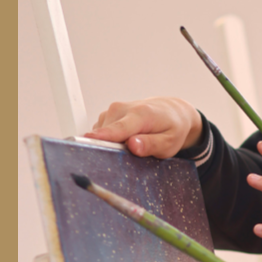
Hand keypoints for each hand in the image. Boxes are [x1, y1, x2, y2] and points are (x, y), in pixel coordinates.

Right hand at [87, 97, 202, 156]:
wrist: (173, 111)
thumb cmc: (172, 127)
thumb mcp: (169, 142)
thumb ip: (151, 145)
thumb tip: (133, 145)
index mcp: (140, 114)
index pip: (118, 128)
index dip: (103, 136)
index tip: (88, 140)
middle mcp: (123, 109)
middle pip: (106, 136)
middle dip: (115, 150)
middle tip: (133, 153)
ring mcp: (113, 110)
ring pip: (102, 135)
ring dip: (113, 144)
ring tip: (133, 143)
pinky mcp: (107, 114)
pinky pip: (102, 132)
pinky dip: (111, 139)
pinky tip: (126, 138)